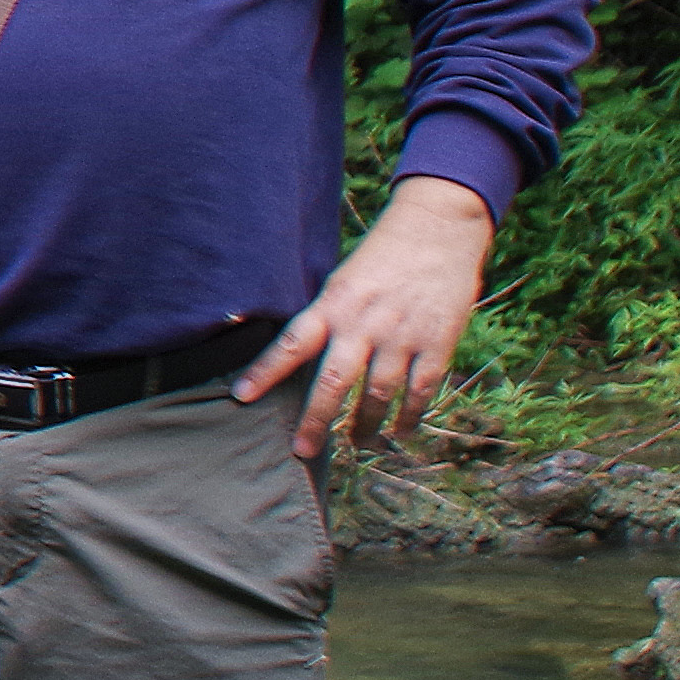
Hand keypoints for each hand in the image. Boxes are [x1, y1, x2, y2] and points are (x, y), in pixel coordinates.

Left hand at [242, 181, 495, 464]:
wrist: (438, 228)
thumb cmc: (383, 256)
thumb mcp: (343, 280)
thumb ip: (326, 317)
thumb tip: (301, 358)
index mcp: (334, 305)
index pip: (291, 344)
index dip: (264, 372)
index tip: (241, 398)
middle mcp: (364, 324)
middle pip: (333, 383)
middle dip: (315, 421)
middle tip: (301, 451)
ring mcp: (402, 336)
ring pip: (377, 396)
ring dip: (365, 426)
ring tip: (357, 443)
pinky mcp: (437, 343)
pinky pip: (420, 391)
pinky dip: (409, 416)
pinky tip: (400, 431)